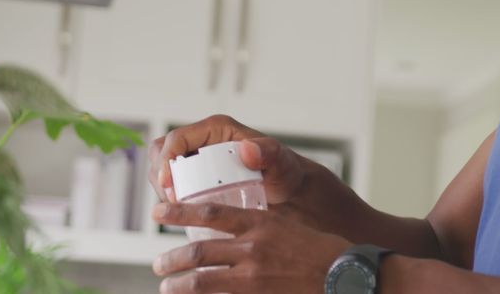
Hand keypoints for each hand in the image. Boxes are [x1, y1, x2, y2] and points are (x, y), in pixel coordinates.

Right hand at [148, 115, 307, 206]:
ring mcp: (196, 160)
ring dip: (164, 190)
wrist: (288, 190)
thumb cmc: (284, 172)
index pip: (176, 140)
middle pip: (161, 153)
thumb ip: (269, 153)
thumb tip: (247, 149)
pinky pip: (171, 185)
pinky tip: (184, 215)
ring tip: (179, 211)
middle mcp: (202, 141)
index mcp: (216, 129)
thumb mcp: (280, 163)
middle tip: (173, 203)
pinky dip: (171, 199)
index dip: (166, 161)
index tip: (169, 186)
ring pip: (162, 170)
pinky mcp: (195, 177)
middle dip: (160, 177)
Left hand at [152, 202, 350, 293]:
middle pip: (198, 251)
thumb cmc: (318, 248)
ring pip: (201, 280)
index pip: (210, 212)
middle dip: (171, 259)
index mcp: (259, 223)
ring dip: (178, 284)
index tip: (159, 212)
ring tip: (167, 286)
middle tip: (158, 264)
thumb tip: (232, 228)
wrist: (342, 274)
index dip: (179, 212)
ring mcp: (252, 276)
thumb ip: (259, 227)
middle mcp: (252, 248)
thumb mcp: (287, 225)